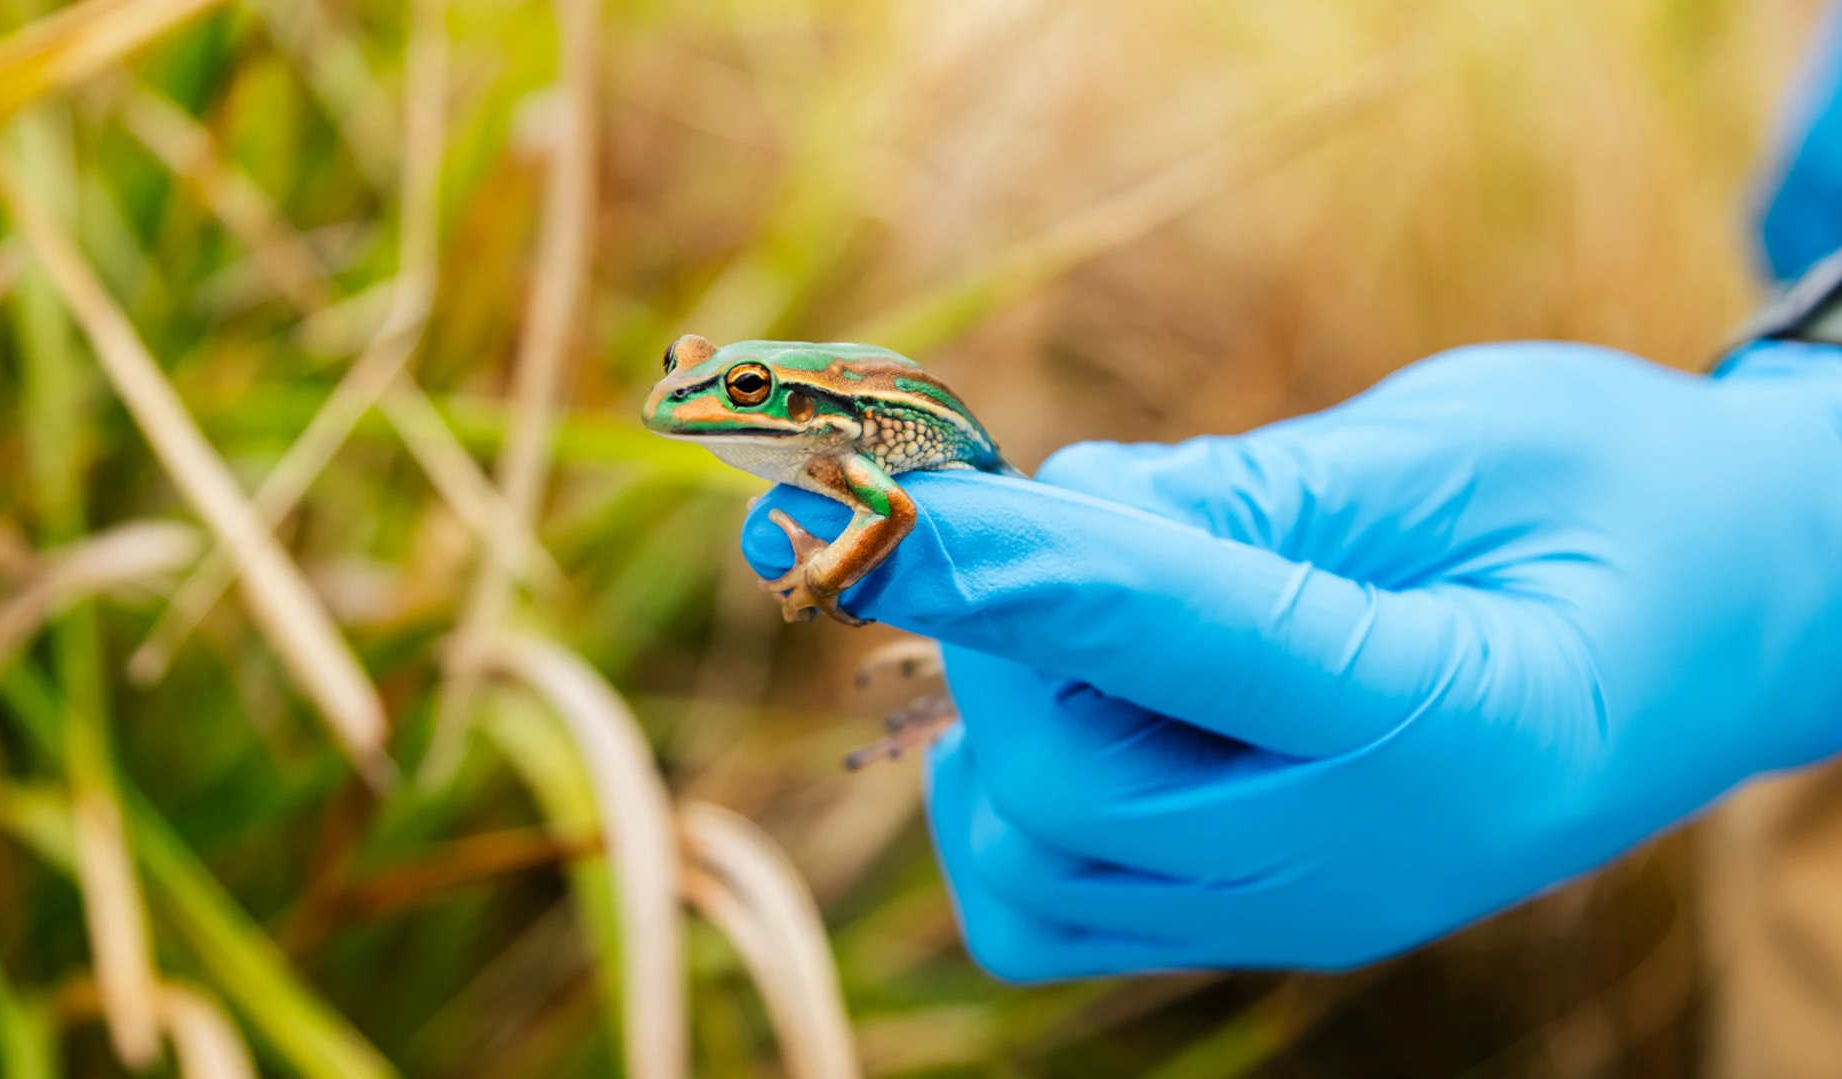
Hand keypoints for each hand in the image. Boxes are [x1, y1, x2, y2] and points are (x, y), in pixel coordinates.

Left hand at [741, 340, 1841, 976]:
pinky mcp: (1259, 909)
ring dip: (994, 717)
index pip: (1186, 652)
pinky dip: (1005, 801)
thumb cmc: (1619, 500)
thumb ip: (1260, 494)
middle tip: (1008, 507)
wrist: (1727, 623)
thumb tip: (1054, 509)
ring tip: (1065, 594)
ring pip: (1039, 870)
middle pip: (1075, 790)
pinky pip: (1058, 907)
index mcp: (1456, 727)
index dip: (1023, 568)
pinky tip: (1063, 693)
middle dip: (1002, 633)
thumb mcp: (1467, 445)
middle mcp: (1365, 860)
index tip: (889, 504)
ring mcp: (1305, 907)